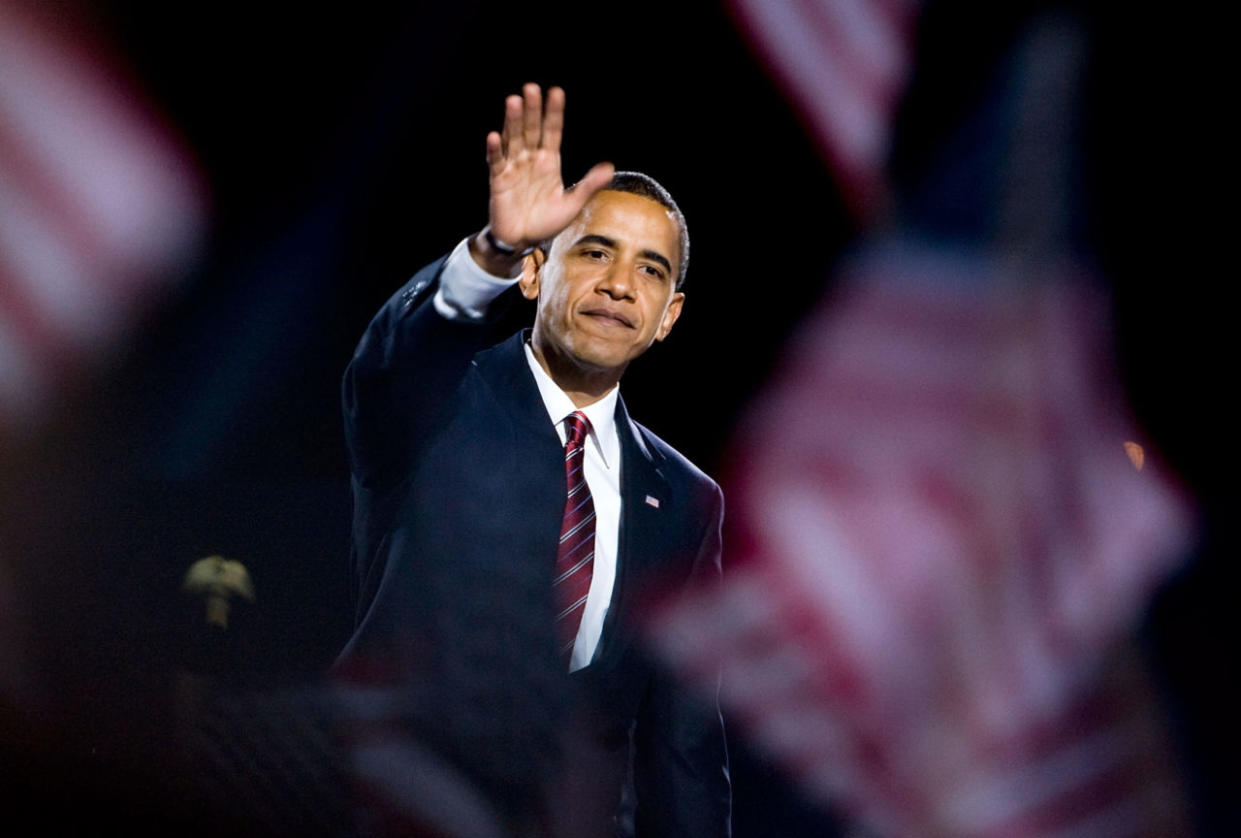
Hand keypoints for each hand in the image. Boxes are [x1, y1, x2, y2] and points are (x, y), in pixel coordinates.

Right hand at [481, 84, 613, 257]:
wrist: (523, 241)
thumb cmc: (547, 222)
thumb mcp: (572, 204)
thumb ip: (589, 185)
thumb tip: (610, 168)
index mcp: (549, 162)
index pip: (552, 132)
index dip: (554, 113)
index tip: (556, 92)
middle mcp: (531, 159)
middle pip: (531, 130)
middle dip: (532, 110)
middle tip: (532, 88)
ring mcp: (514, 168)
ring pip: (513, 140)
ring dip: (513, 122)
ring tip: (513, 101)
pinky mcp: (498, 181)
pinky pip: (496, 162)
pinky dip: (495, 150)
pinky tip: (495, 137)